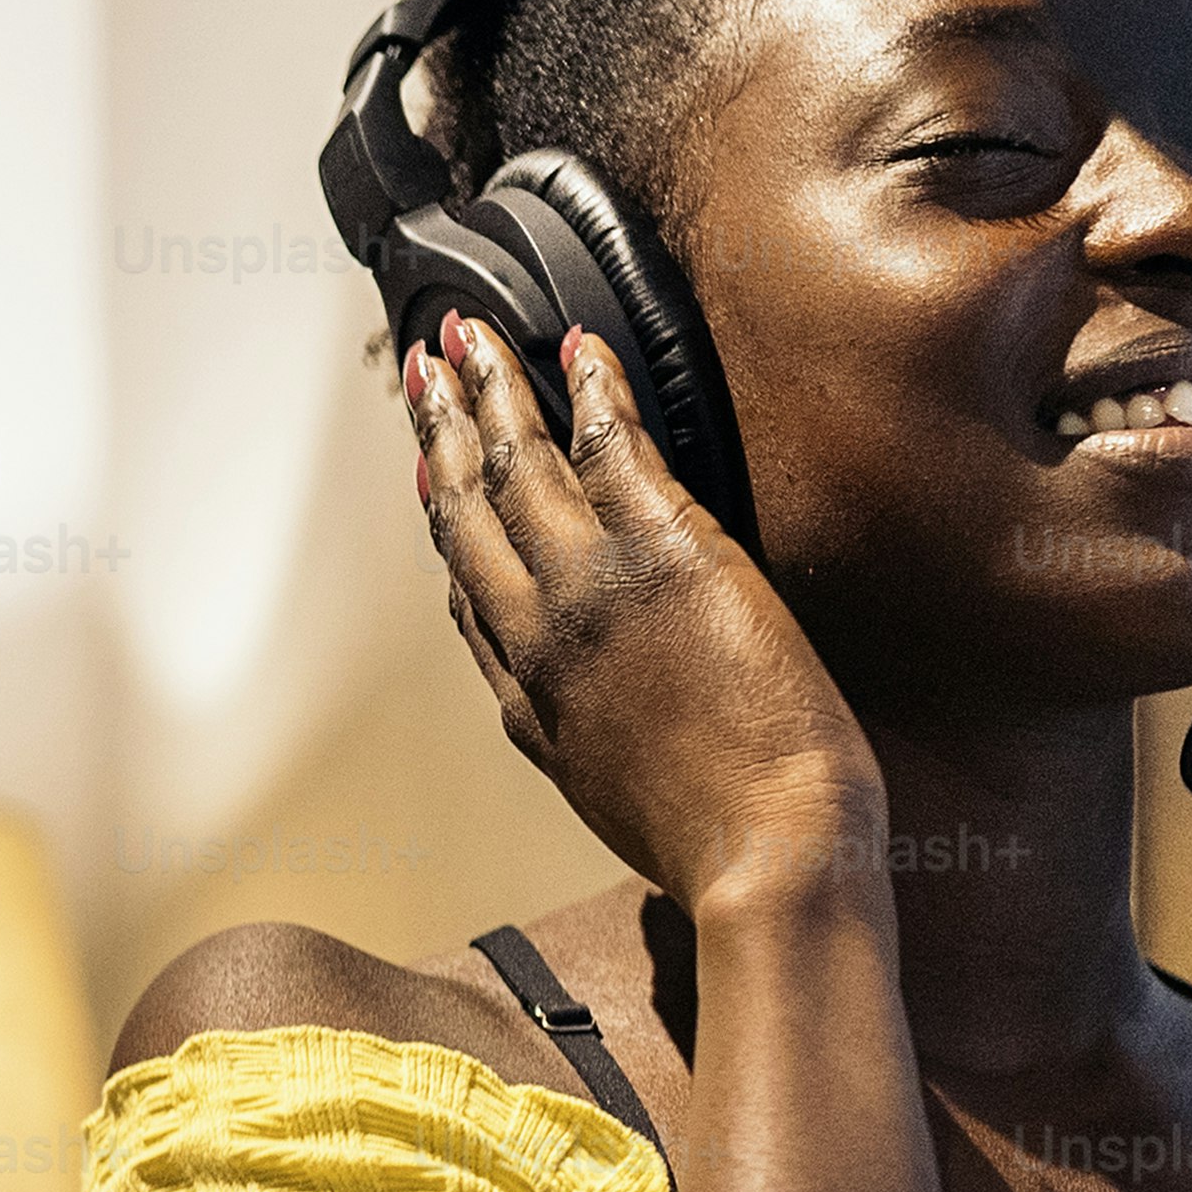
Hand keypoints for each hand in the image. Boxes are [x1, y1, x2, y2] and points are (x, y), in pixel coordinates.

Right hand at [410, 314, 888, 911]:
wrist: (767, 853)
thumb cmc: (719, 843)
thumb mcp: (614, 800)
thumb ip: (586, 734)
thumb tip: (591, 706)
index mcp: (529, 703)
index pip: (469, 591)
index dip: (443, 517)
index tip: (430, 467)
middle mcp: (539, 635)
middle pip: (469, 512)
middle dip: (443, 430)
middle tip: (423, 367)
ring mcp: (593, 587)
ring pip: (519, 465)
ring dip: (491, 390)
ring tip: (471, 337)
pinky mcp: (664, 550)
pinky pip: (612, 443)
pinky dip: (589, 388)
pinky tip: (578, 348)